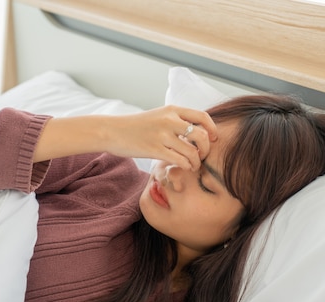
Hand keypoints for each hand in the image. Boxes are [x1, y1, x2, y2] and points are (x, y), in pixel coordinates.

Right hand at [103, 105, 217, 170]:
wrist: (111, 131)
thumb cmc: (135, 126)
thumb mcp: (157, 115)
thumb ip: (175, 119)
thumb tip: (194, 128)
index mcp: (172, 110)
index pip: (202, 117)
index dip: (213, 129)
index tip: (213, 139)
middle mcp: (169, 120)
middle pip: (201, 135)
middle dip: (206, 149)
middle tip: (202, 156)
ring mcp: (162, 135)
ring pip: (192, 151)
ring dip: (196, 162)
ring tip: (193, 166)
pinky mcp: (154, 150)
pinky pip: (179, 160)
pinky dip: (186, 166)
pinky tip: (184, 167)